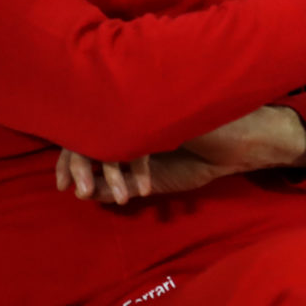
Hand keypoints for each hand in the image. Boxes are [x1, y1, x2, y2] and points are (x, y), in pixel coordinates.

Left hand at [54, 106, 305, 205]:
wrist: (241, 144)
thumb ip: (116, 183)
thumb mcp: (151, 179)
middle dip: (78, 165)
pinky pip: (136, 140)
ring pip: (109, 135)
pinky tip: (139, 191)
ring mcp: (149, 108)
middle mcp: (133, 110)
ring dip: (104, 171)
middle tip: (78, 192)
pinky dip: (134, 169)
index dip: (71, 161)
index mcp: (127, 121)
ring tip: (109, 197)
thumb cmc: (200, 157)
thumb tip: (82, 193)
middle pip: (88, 131)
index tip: (64, 187)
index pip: (84, 134)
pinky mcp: (165, 113)